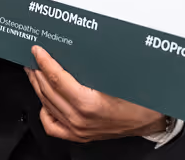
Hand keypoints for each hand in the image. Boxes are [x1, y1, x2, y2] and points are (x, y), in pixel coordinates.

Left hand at [25, 45, 167, 141]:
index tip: (37, 51)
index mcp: (89, 104)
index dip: (44, 62)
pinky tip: (44, 100)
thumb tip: (74, 48)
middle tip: (33, 58)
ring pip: (46, 105)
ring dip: (38, 86)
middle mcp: (80, 119)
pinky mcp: (79, 135)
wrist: (152, 121)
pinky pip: (52, 125)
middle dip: (37, 71)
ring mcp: (77, 129)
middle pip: (47, 91)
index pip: (57, 79)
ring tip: (35, 72)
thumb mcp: (118, 78)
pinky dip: (44, 111)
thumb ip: (94, 66)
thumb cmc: (140, 101)